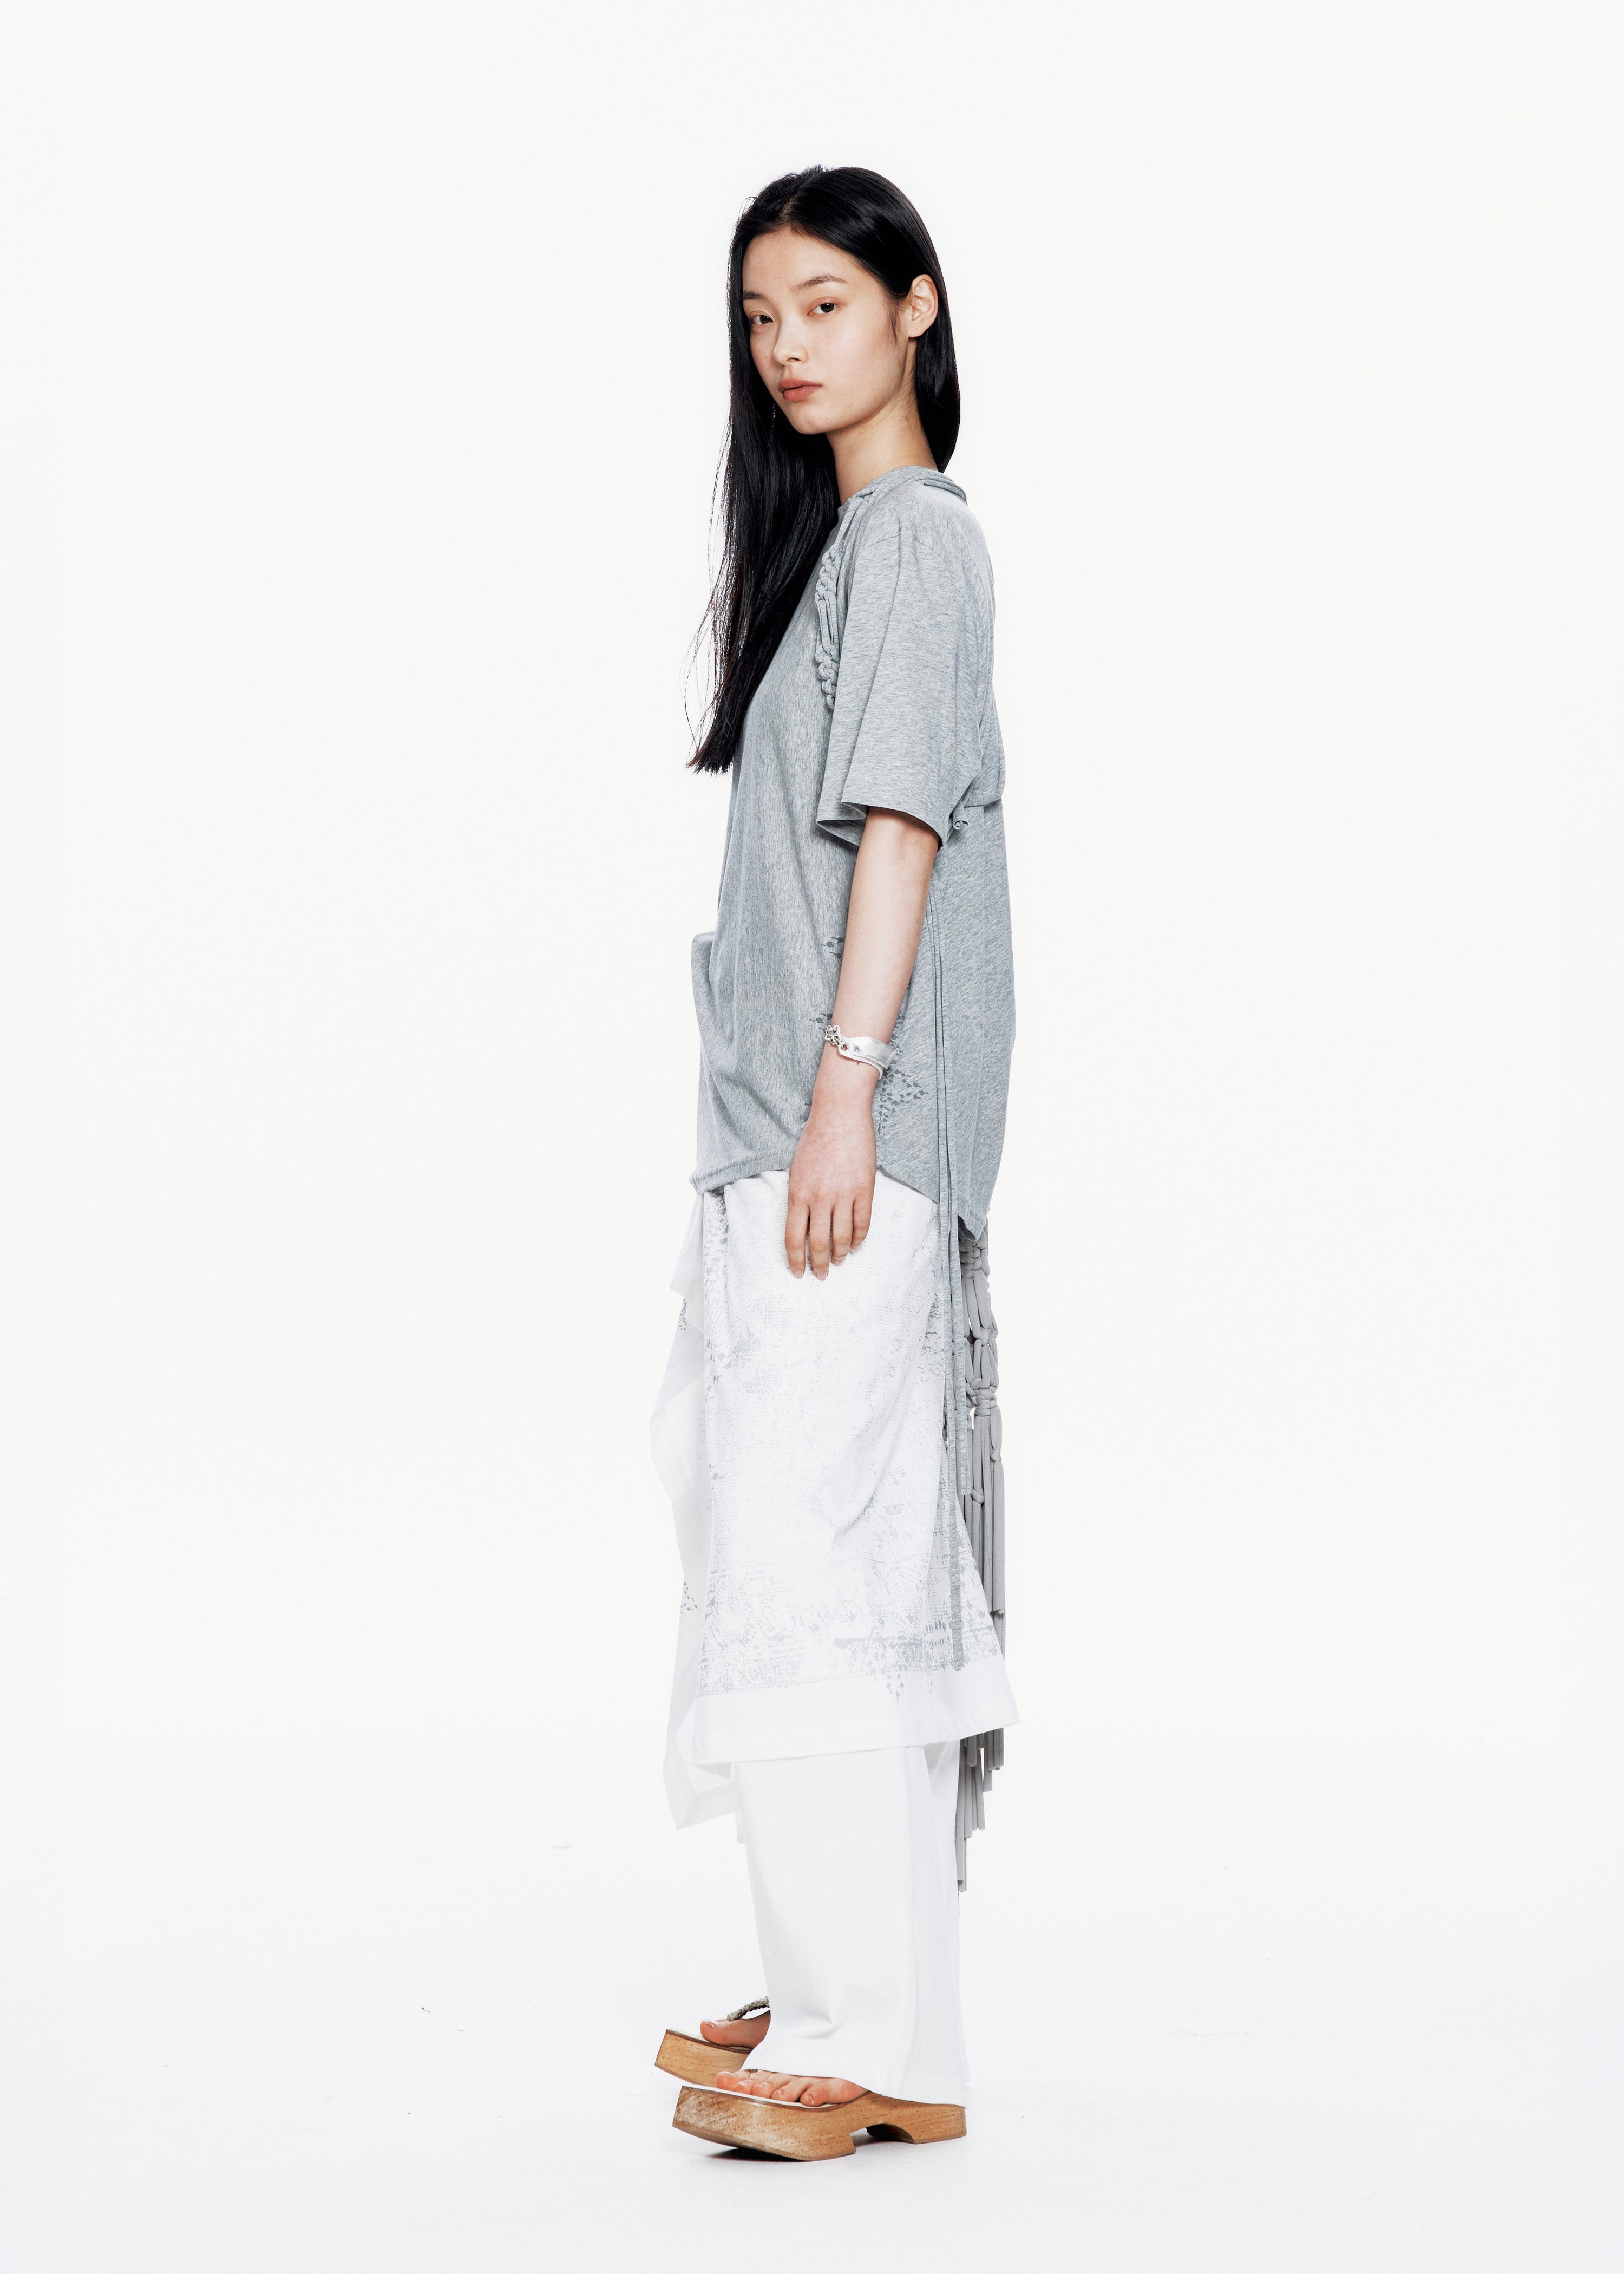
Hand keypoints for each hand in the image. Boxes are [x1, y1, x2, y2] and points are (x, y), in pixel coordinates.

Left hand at [784, 1055, 877, 1279]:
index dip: (796, 1260)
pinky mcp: (864, 1188)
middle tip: (821, 1276)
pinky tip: (855, 1244)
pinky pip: (862, 1222)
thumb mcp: (796, 1169)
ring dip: (839, 1254)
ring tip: (838, 1261)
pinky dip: (858, 1238)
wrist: (839, 1113)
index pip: (793, 1238)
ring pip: (841, 1237)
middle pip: (818, 1243)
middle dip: (818, 1265)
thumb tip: (802, 1225)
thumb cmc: (814, 1139)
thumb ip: (798, 1197)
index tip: (798, 1273)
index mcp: (797, 1194)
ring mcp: (843, 1194)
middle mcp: (819, 1198)